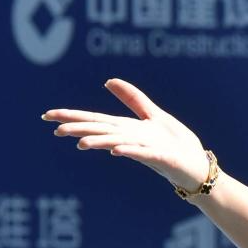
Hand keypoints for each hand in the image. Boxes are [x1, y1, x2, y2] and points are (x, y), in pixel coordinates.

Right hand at [42, 78, 210, 190]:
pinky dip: (131, 151)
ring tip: (81, 143)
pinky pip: (145, 154)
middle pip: (103, 131)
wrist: (199, 168)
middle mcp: (133, 140)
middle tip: (55, 129)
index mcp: (129, 129)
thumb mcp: (154, 115)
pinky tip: (118, 151)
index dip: (73, 117)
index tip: (48, 115)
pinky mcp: (163, 158)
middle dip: (80, 130)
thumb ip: (132, 99)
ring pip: (119, 143)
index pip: (96, 120)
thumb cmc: (178, 144)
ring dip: (100, 142)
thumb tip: (108, 80)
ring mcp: (147, 150)